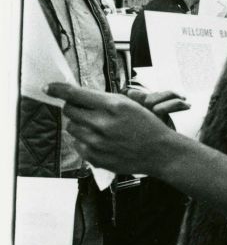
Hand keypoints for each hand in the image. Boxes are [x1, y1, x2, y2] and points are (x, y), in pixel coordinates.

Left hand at [45, 82, 181, 176]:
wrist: (160, 152)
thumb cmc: (147, 126)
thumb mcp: (130, 105)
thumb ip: (103, 100)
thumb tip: (76, 97)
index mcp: (114, 106)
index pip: (76, 94)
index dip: (59, 89)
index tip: (48, 87)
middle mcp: (103, 123)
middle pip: (69, 110)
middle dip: (74, 108)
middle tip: (86, 110)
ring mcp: (97, 142)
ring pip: (71, 128)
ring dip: (80, 125)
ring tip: (98, 128)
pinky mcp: (95, 157)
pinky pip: (76, 144)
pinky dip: (84, 140)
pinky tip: (100, 140)